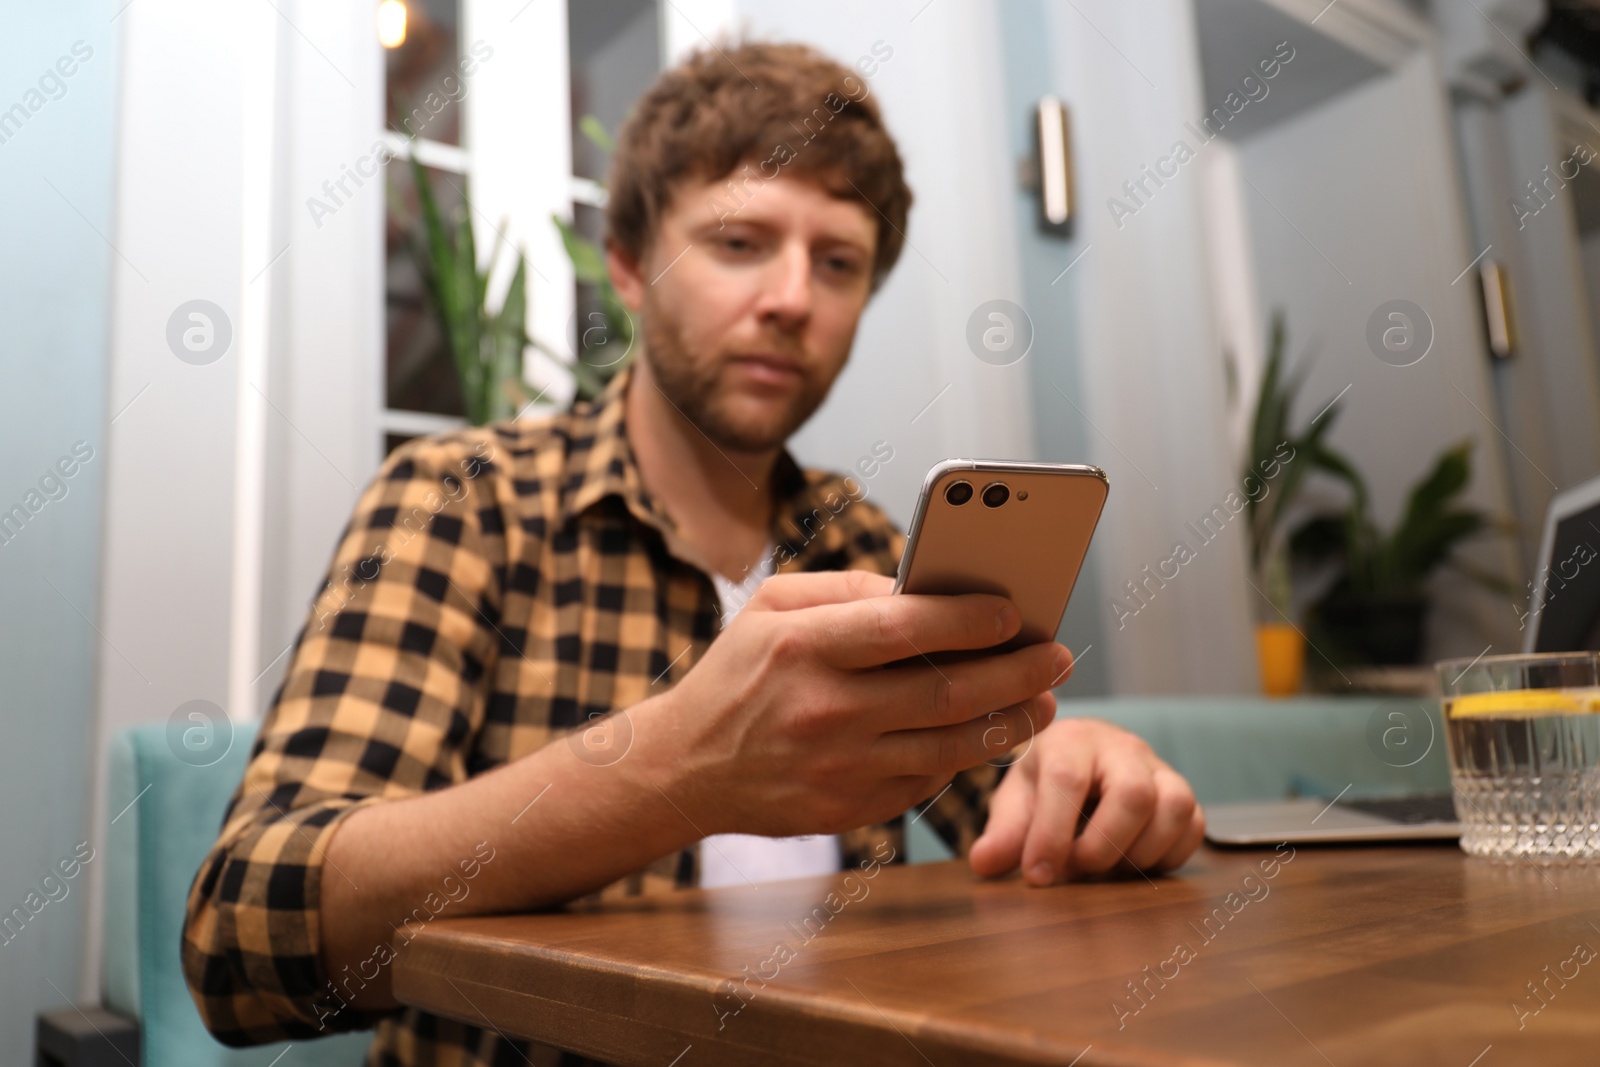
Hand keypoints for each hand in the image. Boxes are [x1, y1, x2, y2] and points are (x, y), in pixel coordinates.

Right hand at [642, 571, 1069, 838]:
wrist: (684, 767)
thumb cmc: (737, 673)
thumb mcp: (771, 608)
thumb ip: (847, 589)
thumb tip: (925, 586)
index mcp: (802, 647)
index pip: (903, 628)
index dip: (967, 619)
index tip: (1015, 611)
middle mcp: (824, 710)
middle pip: (944, 692)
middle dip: (1014, 672)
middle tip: (1059, 655)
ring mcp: (838, 768)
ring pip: (948, 745)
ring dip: (1008, 722)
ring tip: (1044, 700)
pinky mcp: (846, 810)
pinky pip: (924, 780)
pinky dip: (963, 756)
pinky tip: (989, 733)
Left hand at [969, 718, 1203, 884]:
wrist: (1081, 763)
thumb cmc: (1043, 784)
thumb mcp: (1015, 802)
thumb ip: (1003, 832)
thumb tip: (984, 863)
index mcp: (1070, 740)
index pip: (1066, 780)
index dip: (1051, 834)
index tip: (1037, 876)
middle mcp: (1120, 747)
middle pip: (1133, 792)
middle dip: (1103, 845)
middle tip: (1077, 870)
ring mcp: (1159, 769)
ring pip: (1174, 806)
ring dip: (1140, 852)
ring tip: (1106, 870)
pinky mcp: (1183, 794)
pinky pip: (1194, 826)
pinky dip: (1167, 856)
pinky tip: (1132, 865)